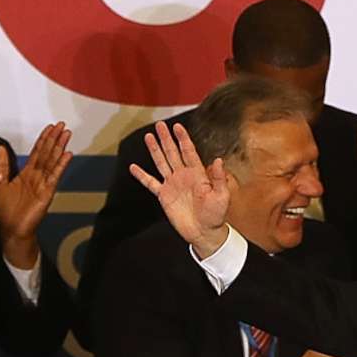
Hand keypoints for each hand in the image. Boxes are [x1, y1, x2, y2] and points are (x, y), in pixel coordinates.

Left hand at [0, 122, 72, 264]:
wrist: (11, 228)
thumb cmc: (6, 211)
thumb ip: (1, 165)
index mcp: (27, 174)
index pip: (38, 152)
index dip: (43, 139)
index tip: (49, 128)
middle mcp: (37, 177)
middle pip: (48, 153)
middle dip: (55, 138)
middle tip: (61, 125)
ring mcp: (43, 183)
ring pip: (53, 161)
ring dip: (60, 147)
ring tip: (66, 135)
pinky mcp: (47, 192)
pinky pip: (54, 176)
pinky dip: (61, 165)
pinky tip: (67, 155)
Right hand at [132, 121, 233, 258]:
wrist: (204, 232)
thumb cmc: (216, 215)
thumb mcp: (222, 196)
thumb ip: (219, 179)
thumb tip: (218, 160)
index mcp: (197, 173)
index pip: (188, 151)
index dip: (183, 138)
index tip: (177, 126)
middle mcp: (183, 175)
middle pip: (172, 152)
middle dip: (166, 138)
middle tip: (160, 125)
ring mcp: (173, 184)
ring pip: (161, 162)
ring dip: (155, 150)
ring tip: (148, 136)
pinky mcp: (164, 196)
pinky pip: (150, 183)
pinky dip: (142, 176)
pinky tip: (133, 167)